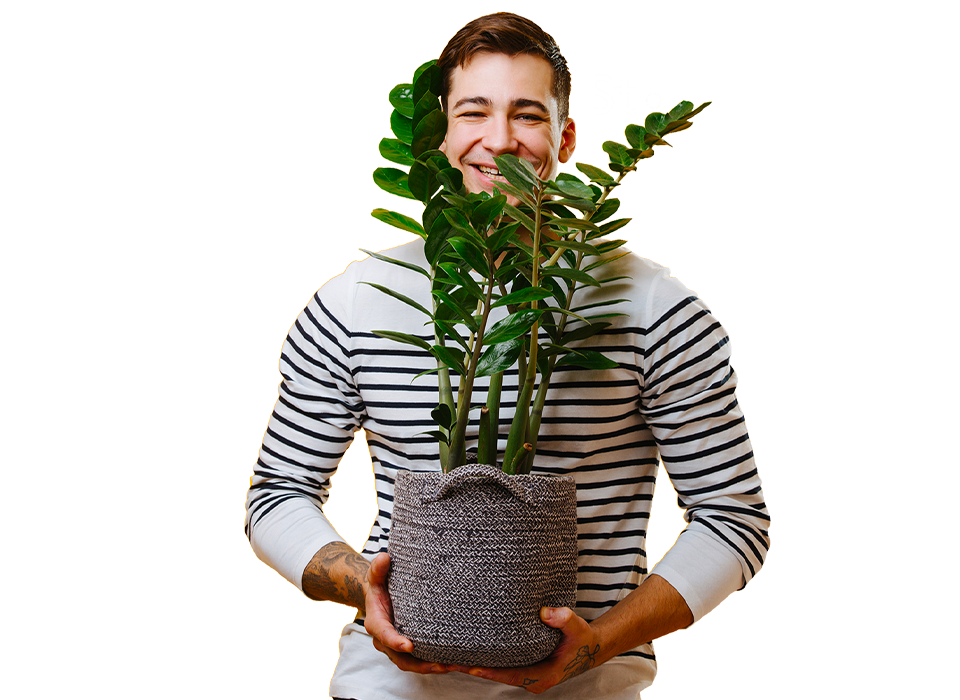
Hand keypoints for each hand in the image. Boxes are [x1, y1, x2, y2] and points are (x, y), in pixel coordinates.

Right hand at [362, 552, 450, 674]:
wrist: (377, 598)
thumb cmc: (379, 587)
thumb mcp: (375, 577)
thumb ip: (378, 569)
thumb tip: (384, 558)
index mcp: (376, 623)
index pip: (385, 635)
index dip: (396, 642)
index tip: (409, 645)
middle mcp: (385, 640)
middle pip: (400, 658)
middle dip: (419, 664)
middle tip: (440, 665)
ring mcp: (396, 647)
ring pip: (411, 664)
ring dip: (429, 667)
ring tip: (450, 666)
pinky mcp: (408, 649)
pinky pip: (419, 661)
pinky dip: (433, 664)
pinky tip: (452, 663)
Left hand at [449, 607, 603, 693]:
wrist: (588, 648)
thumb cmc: (582, 639)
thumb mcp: (578, 629)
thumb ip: (564, 619)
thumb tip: (546, 612)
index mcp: (542, 675)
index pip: (511, 675)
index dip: (491, 671)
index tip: (471, 666)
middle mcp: (530, 679)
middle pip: (495, 675)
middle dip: (470, 669)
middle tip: (444, 662)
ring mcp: (524, 674)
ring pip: (493, 671)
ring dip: (469, 665)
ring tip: (443, 658)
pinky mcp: (520, 666)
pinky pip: (497, 666)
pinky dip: (480, 660)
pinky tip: (462, 652)